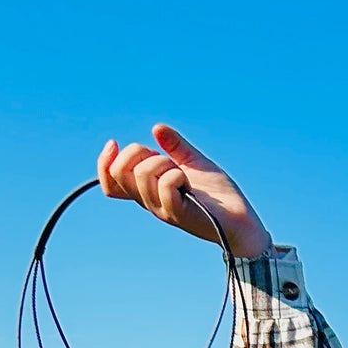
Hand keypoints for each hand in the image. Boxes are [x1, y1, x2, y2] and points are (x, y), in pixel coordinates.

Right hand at [97, 124, 271, 260]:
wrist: (242, 220)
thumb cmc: (219, 196)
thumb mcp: (194, 163)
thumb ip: (176, 146)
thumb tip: (157, 128)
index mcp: (150, 191)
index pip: (110, 183)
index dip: (104, 162)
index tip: (114, 142)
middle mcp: (152, 202)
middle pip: (120, 173)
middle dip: (138, 152)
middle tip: (165, 158)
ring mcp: (164, 209)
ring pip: (142, 174)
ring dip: (163, 163)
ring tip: (182, 174)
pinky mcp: (181, 214)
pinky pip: (165, 186)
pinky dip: (176, 175)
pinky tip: (188, 182)